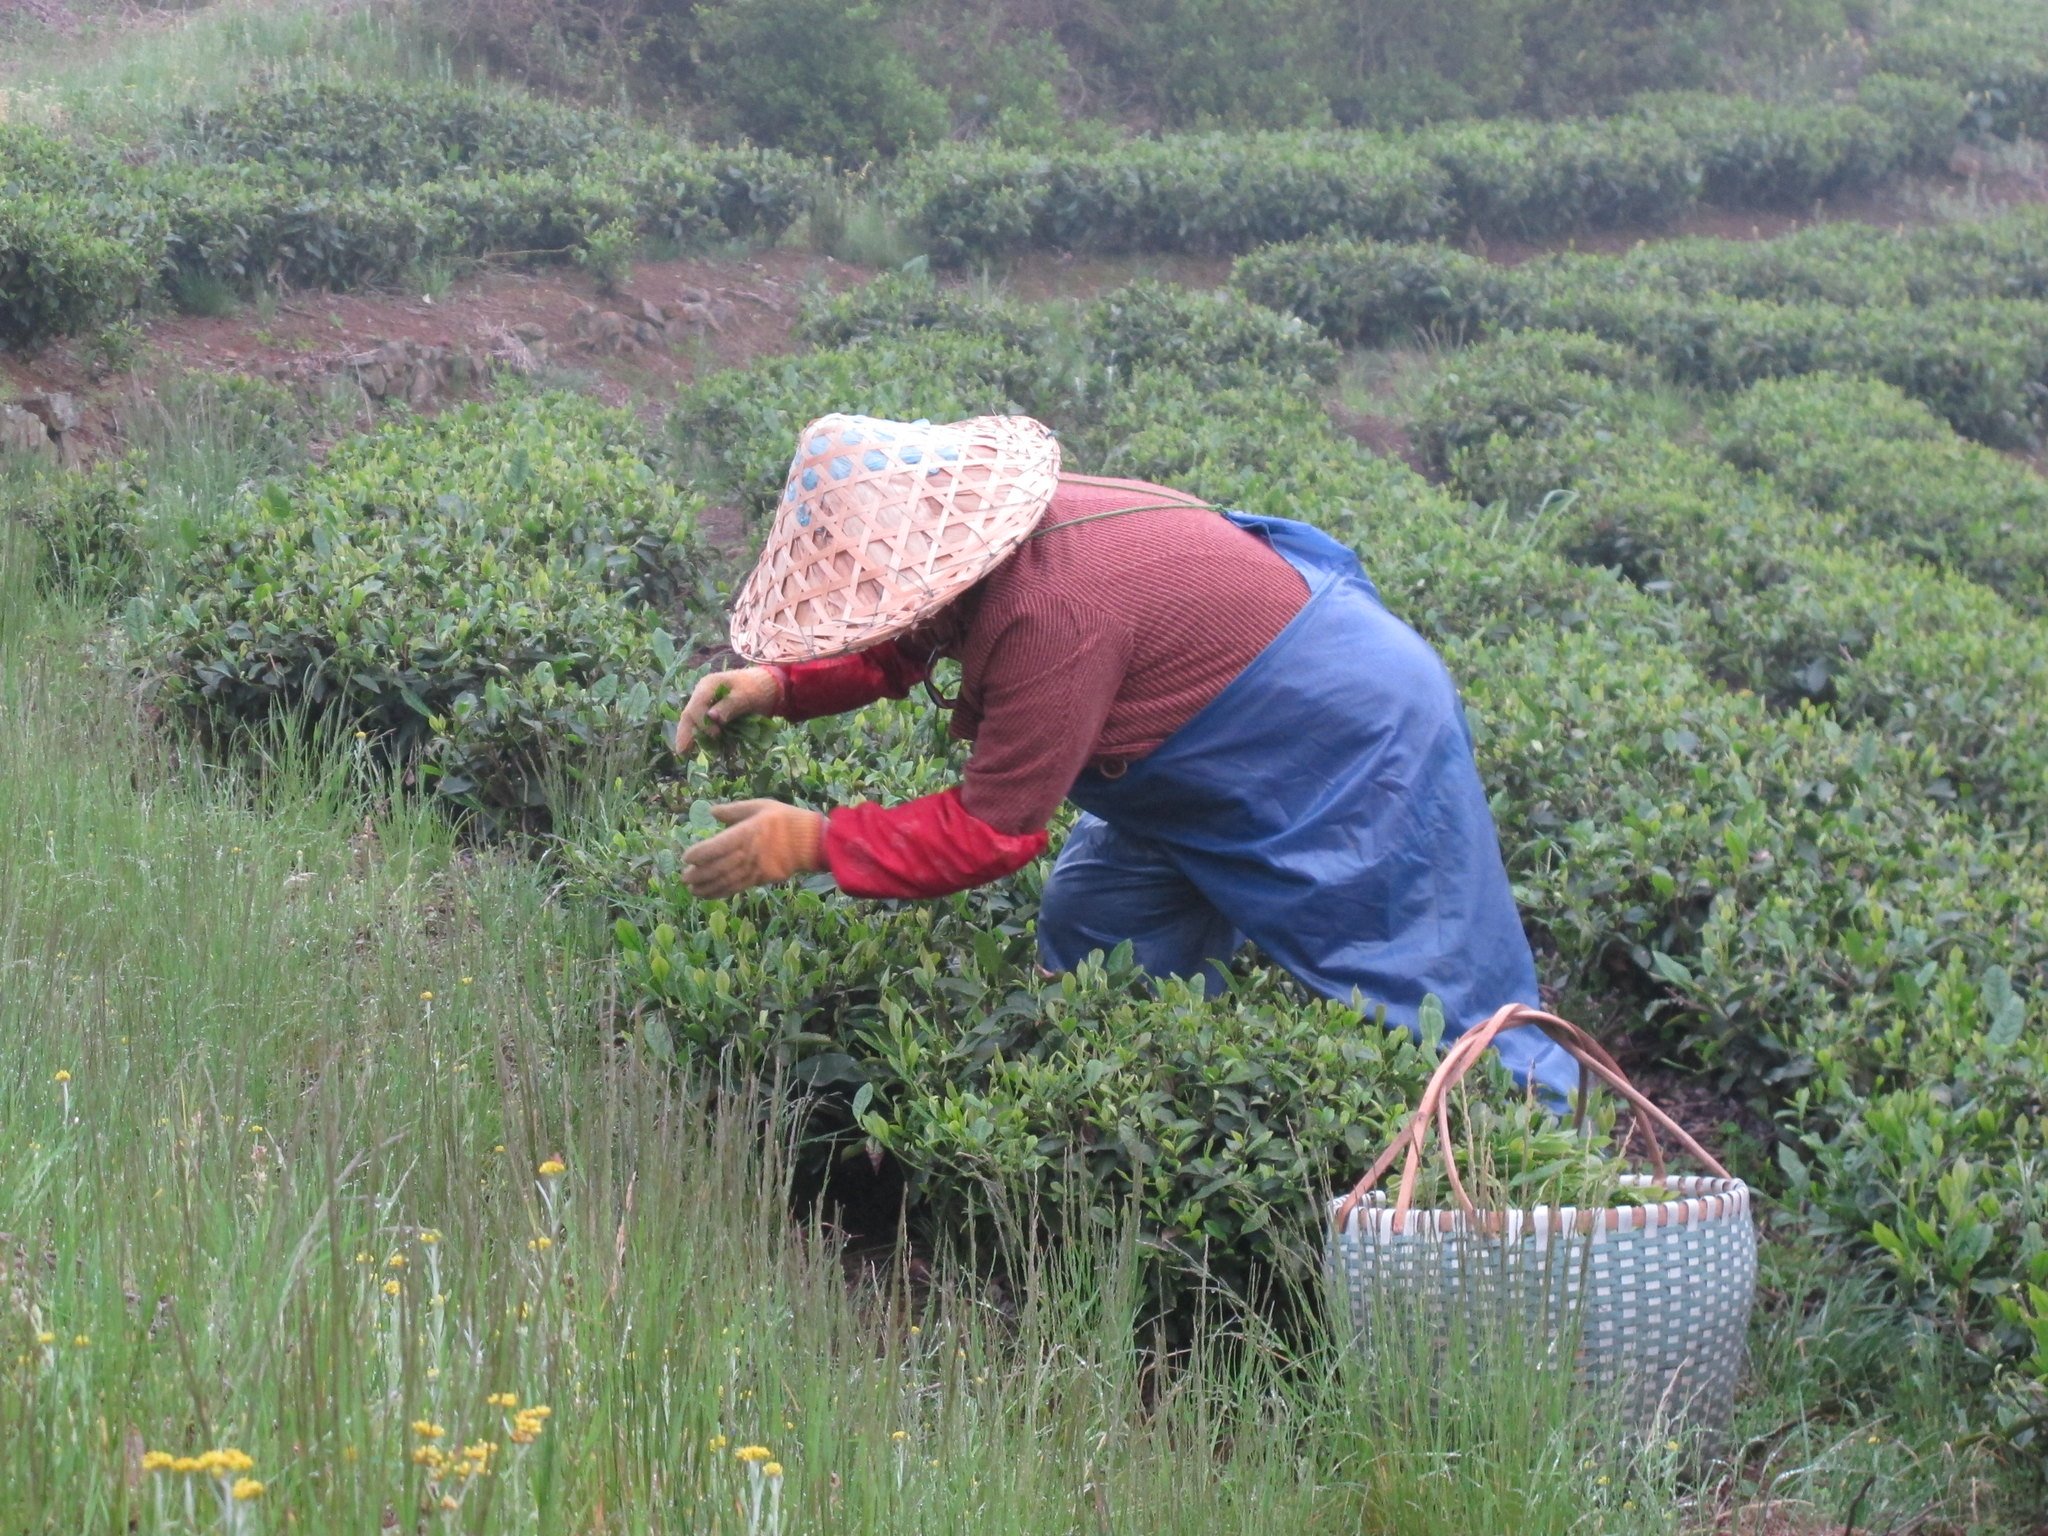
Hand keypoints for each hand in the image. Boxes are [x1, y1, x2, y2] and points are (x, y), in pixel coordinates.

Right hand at [673, 667, 782, 754]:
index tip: (715, 735)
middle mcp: (703, 693)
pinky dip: (699, 734)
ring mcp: (706, 702)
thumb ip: (729, 706)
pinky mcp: (712, 711)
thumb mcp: (746, 696)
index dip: (701, 723)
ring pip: (692, 720)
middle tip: (682, 752)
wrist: (769, 685)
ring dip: (689, 735)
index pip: (696, 707)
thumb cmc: (758, 688)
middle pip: (689, 714)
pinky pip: (702, 723)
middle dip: (684, 733)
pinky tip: (697, 747)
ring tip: (684, 753)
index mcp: (708, 685)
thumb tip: (711, 717)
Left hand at [681, 799, 826, 898]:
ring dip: (707, 887)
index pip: (717, 846)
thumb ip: (734, 811)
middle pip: (718, 867)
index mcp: (746, 833)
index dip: (700, 853)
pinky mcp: (761, 879)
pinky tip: (709, 894)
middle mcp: (748, 853)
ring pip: (726, 881)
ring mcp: (755, 868)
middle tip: (684, 877)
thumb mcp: (760, 806)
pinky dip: (721, 892)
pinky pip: (737, 887)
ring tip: (692, 890)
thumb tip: (711, 812)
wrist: (811, 841)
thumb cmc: (785, 819)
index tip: (686, 857)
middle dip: (699, 874)